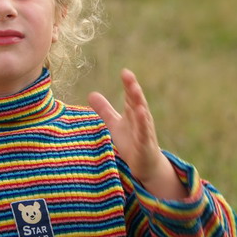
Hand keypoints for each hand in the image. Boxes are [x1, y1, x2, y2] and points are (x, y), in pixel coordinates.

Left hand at [89, 69, 187, 199]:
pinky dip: (143, 123)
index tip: (125, 72)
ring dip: (138, 101)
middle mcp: (141, 119)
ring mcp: (144, 131)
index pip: (130, 95)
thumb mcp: (114, 124)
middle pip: (136, 101)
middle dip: (133, 87)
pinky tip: (141, 113)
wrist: (145, 165)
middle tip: (128, 74)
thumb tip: (91, 93)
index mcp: (133, 112)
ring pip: (142, 114)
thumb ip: (104, 109)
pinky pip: (144, 132)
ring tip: (134, 89)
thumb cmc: (131, 142)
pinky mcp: (145, 144)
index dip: (128, 84)